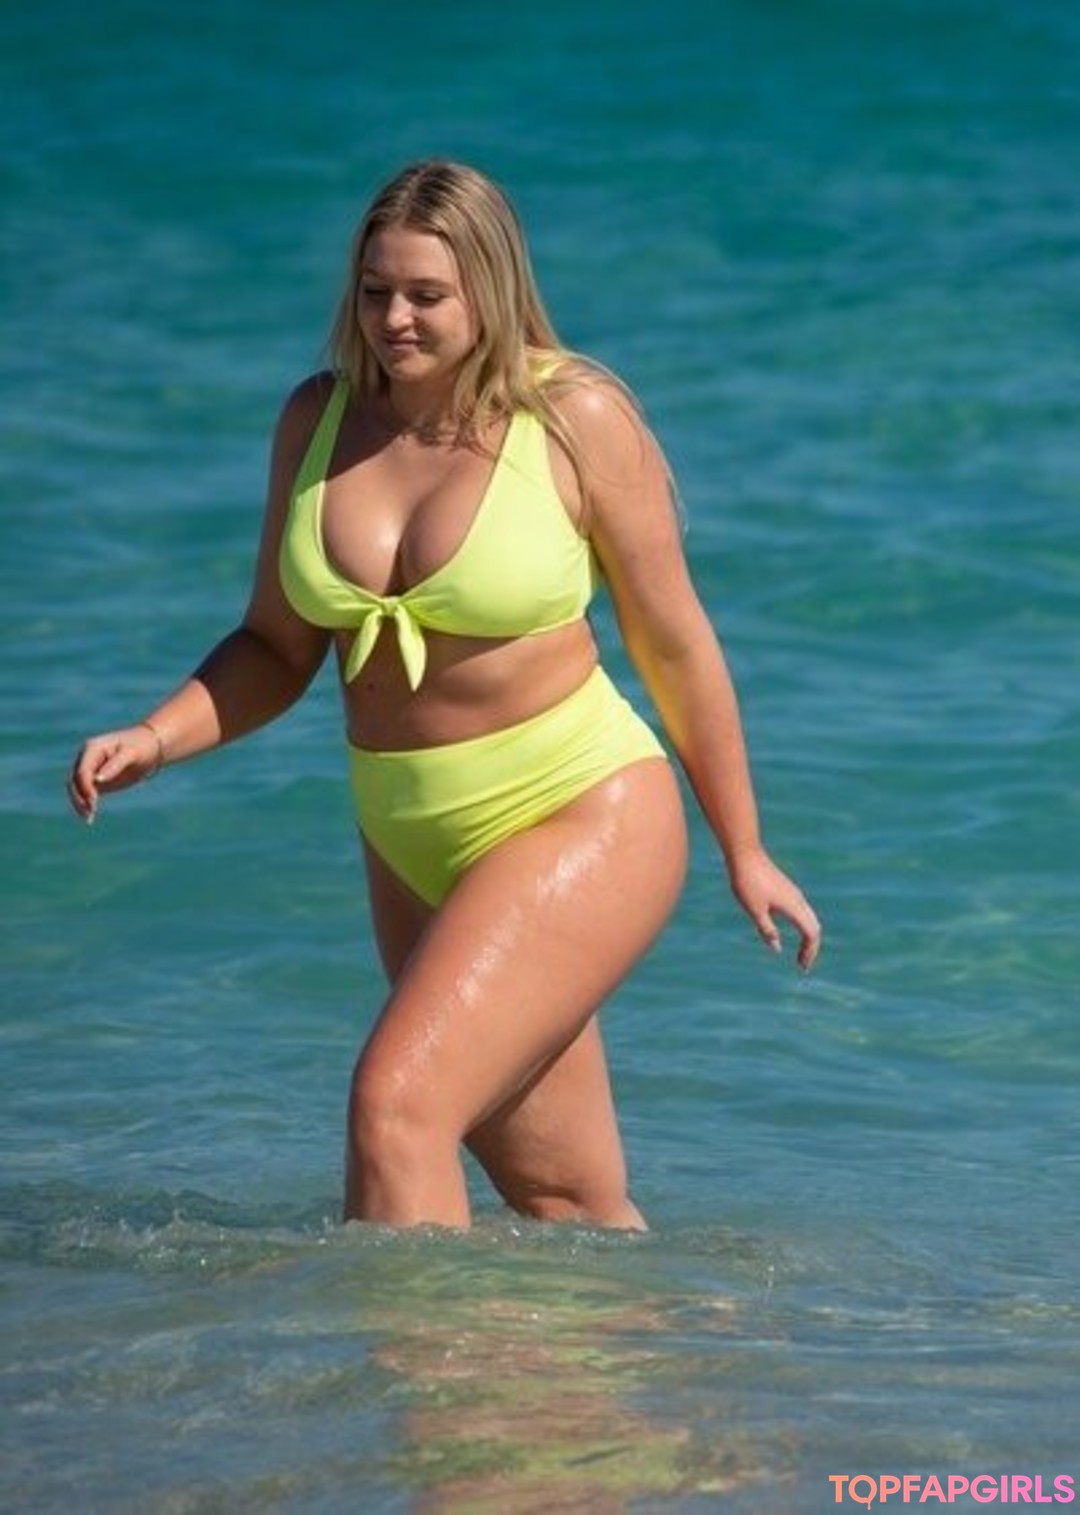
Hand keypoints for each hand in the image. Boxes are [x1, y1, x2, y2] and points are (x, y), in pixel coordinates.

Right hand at [67, 723, 163, 823]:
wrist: (151, 748)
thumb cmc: (142, 747)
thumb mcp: (131, 754)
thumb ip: (114, 765)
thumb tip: (97, 780)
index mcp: (92, 748)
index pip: (82, 770)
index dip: (85, 787)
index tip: (93, 801)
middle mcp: (87, 758)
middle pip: (75, 780)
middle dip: (79, 797)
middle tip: (89, 814)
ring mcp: (91, 769)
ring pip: (77, 788)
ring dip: (80, 803)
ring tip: (88, 819)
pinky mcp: (97, 780)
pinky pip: (86, 793)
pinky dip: (86, 804)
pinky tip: (90, 816)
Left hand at [727, 846, 821, 970]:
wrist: (745, 854)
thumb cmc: (747, 882)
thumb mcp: (755, 911)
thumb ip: (767, 930)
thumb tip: (776, 948)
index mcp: (793, 907)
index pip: (811, 934)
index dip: (810, 952)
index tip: (802, 967)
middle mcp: (798, 899)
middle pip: (814, 927)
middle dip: (811, 947)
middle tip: (802, 964)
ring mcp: (793, 893)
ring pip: (809, 918)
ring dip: (807, 936)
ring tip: (799, 953)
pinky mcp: (786, 888)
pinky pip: (801, 911)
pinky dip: (801, 925)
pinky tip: (788, 929)